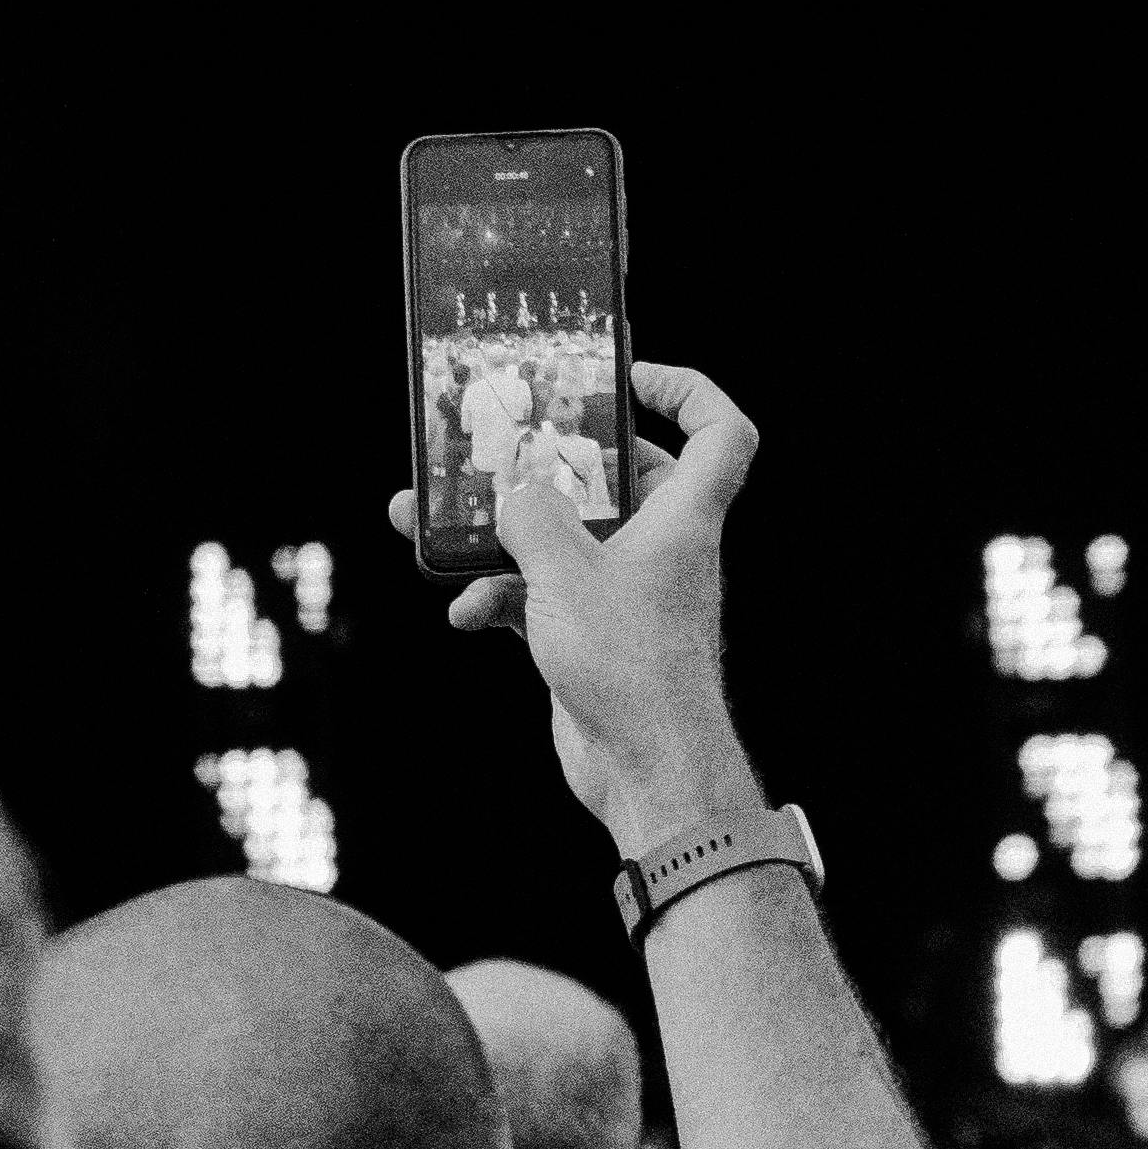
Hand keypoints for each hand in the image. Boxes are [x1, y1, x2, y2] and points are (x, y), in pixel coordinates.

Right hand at [388, 358, 766, 850]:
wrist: (646, 771)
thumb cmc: (631, 669)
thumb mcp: (566, 573)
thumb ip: (531, 518)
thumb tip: (512, 496)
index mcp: (682, 518)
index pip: (718, 433)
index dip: (686, 392)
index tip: (628, 377)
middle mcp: (660, 549)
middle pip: (614, 479)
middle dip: (545, 465)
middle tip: (494, 449)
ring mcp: (624, 594)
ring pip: (561, 540)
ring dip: (499, 536)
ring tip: (429, 527)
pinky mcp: (591, 637)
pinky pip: (540, 596)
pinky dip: (500, 597)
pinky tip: (462, 612)